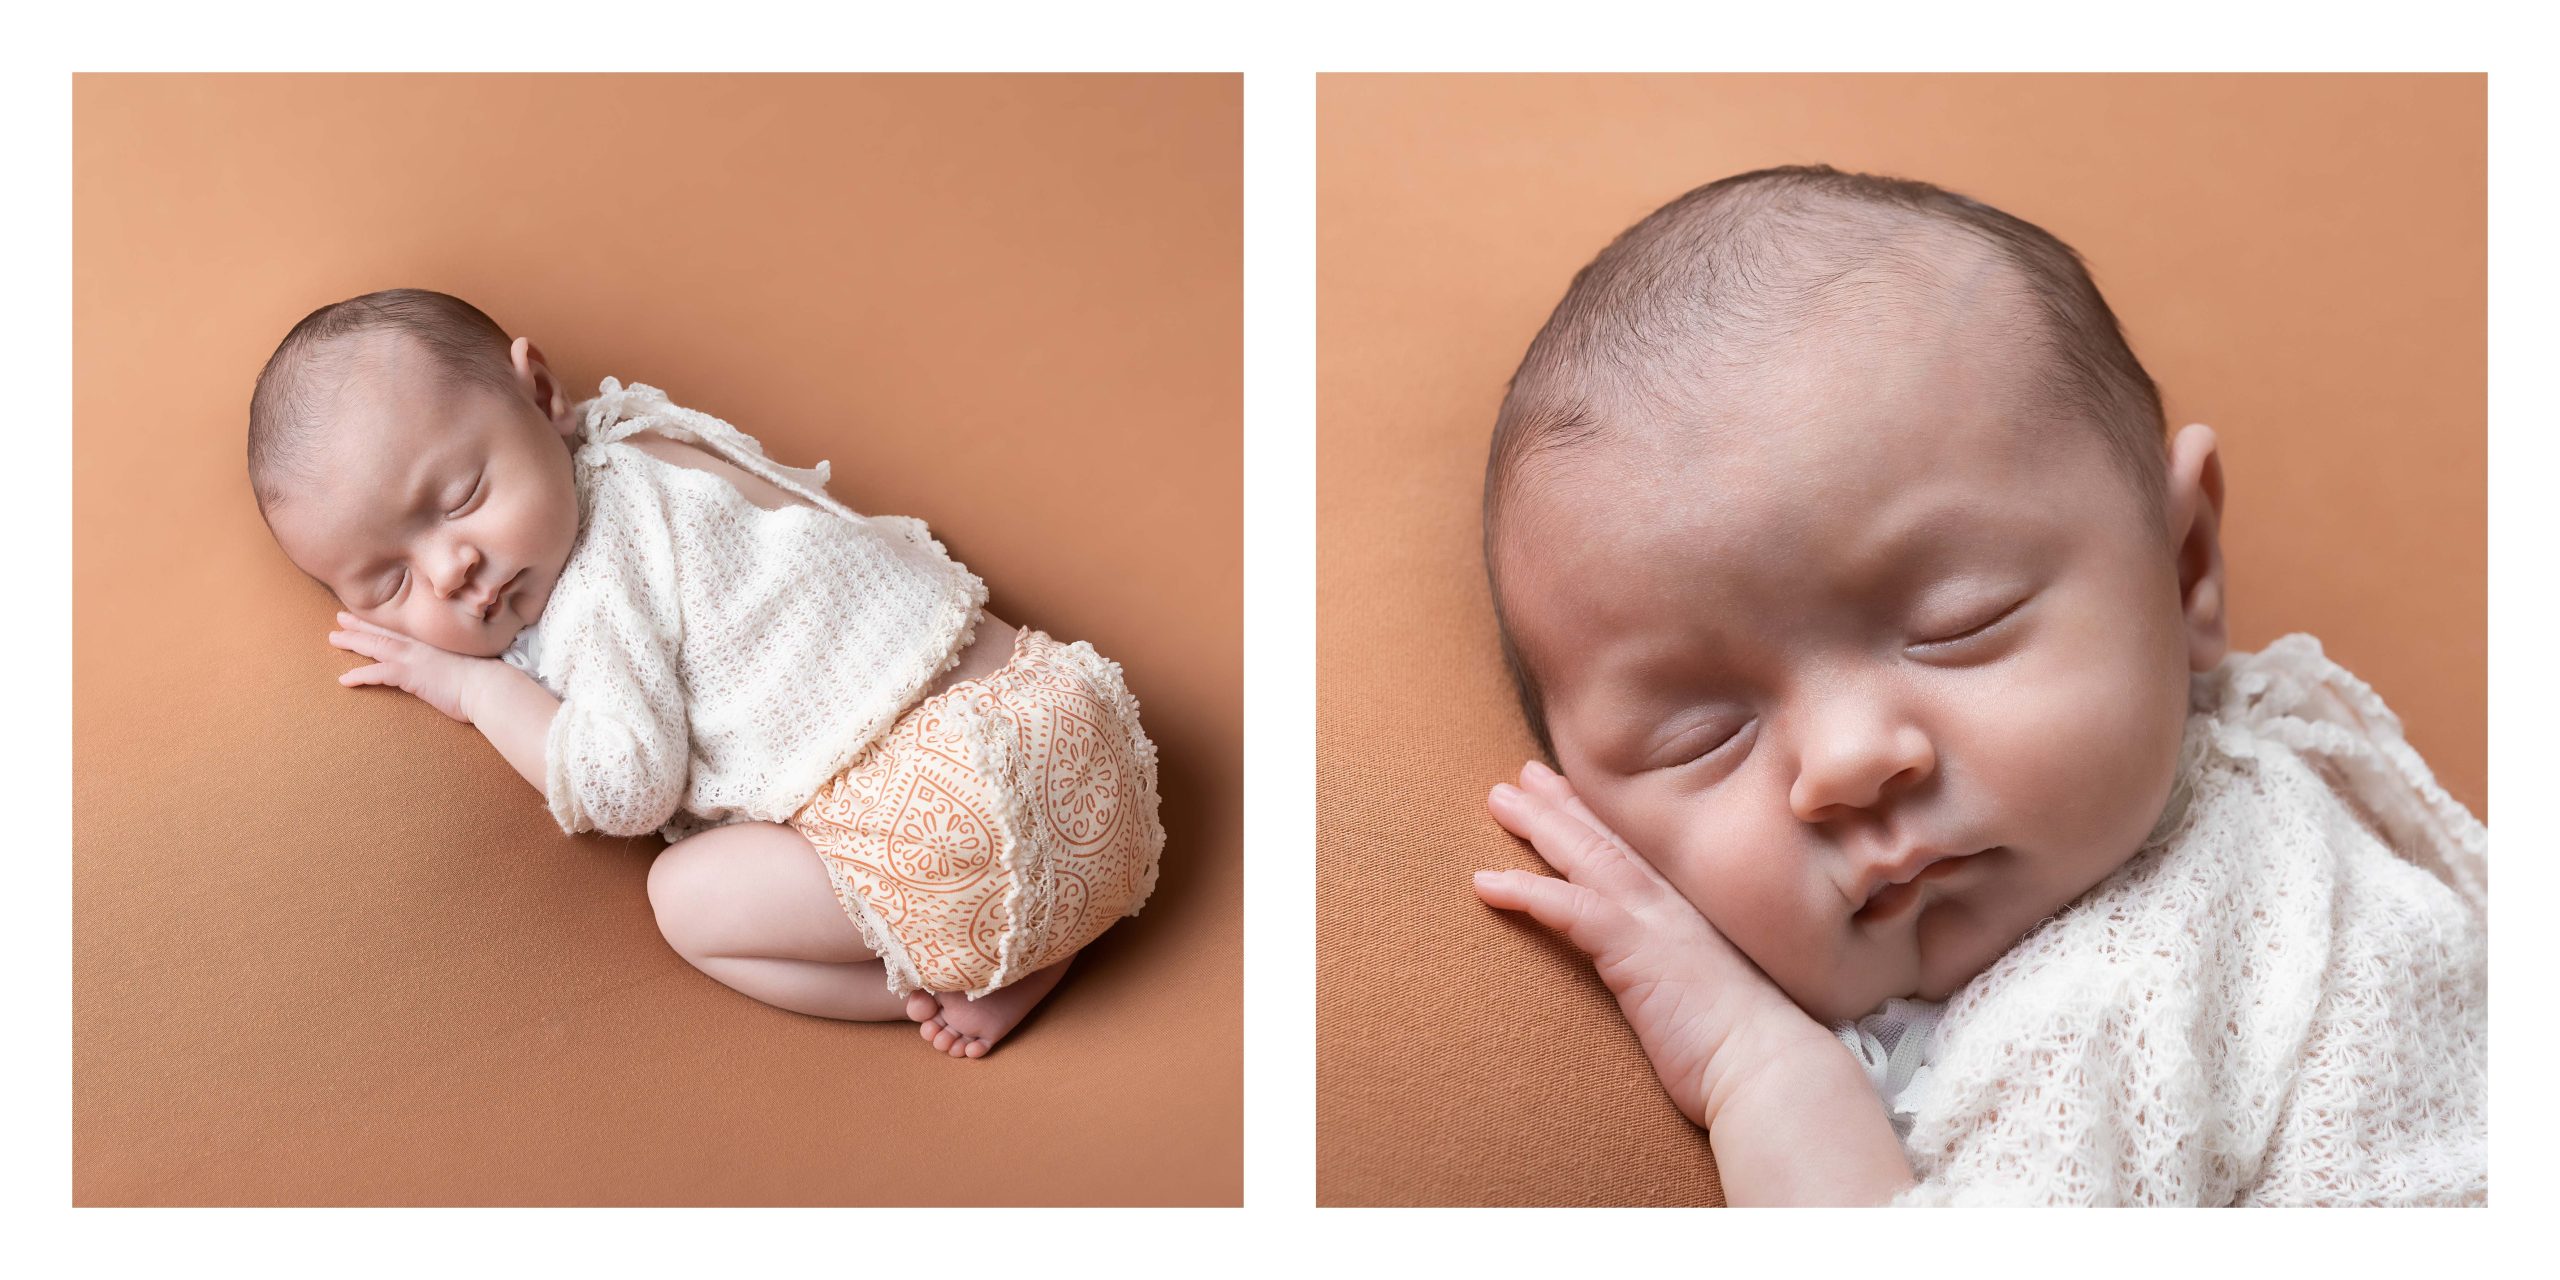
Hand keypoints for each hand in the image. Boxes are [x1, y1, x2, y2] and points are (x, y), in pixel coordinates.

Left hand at [327, 612, 495, 723]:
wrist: (490, 686)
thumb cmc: (486, 679)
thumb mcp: (469, 664)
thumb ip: (455, 662)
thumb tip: (454, 668)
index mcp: (433, 643)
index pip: (402, 629)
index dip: (383, 622)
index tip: (368, 616)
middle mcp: (421, 646)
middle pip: (384, 631)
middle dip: (360, 624)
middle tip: (340, 618)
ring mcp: (414, 658)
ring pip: (375, 645)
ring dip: (353, 641)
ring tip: (334, 638)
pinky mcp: (410, 675)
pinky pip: (377, 674)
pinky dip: (359, 676)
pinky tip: (344, 680)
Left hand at [1475, 759, 1827, 1129]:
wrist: (1772, 1069)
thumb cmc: (1745, 1049)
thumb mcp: (1712, 998)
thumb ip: (1685, 978)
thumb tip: (1671, 990)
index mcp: (1689, 914)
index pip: (1636, 852)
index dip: (1599, 818)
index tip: (1567, 791)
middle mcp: (1672, 905)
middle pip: (1606, 839)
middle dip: (1562, 803)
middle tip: (1521, 776)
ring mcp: (1655, 921)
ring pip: (1586, 855)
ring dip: (1540, 824)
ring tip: (1498, 799)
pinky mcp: (1636, 949)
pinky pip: (1569, 907)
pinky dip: (1527, 890)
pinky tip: (1487, 883)